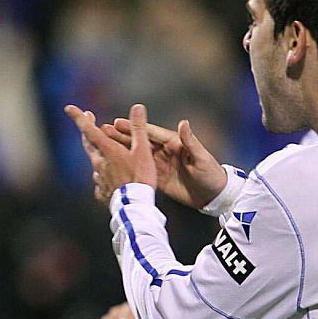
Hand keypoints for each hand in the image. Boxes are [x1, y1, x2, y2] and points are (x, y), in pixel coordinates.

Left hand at [67, 102, 157, 203]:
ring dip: (98, 153)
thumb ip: (139, 128)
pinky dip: (104, 175)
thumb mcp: (143, 150)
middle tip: (88, 119)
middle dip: (87, 130)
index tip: (68, 108)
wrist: (135, 207)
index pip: (88, 130)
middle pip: (88, 144)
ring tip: (104, 150)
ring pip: (95, 162)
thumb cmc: (140, 178)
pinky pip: (100, 181)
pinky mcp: (102, 192)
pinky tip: (109, 178)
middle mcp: (99, 164)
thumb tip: (137, 107)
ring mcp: (99, 179)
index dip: (79, 117)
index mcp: (107, 151)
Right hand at [101, 115, 227, 208]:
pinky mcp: (159, 178)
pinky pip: (140, 170)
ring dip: (121, 150)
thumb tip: (183, 123)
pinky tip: (115, 166)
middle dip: (122, 136)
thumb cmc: (211, 174)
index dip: (134, 128)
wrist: (214, 196)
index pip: (150, 133)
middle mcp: (165, 152)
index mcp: (174, 144)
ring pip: (136, 155)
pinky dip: (127, 167)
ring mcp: (160, 165)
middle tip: (103, 130)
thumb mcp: (201, 157)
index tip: (118, 122)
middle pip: (139, 142)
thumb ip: (190, 141)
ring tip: (104, 145)